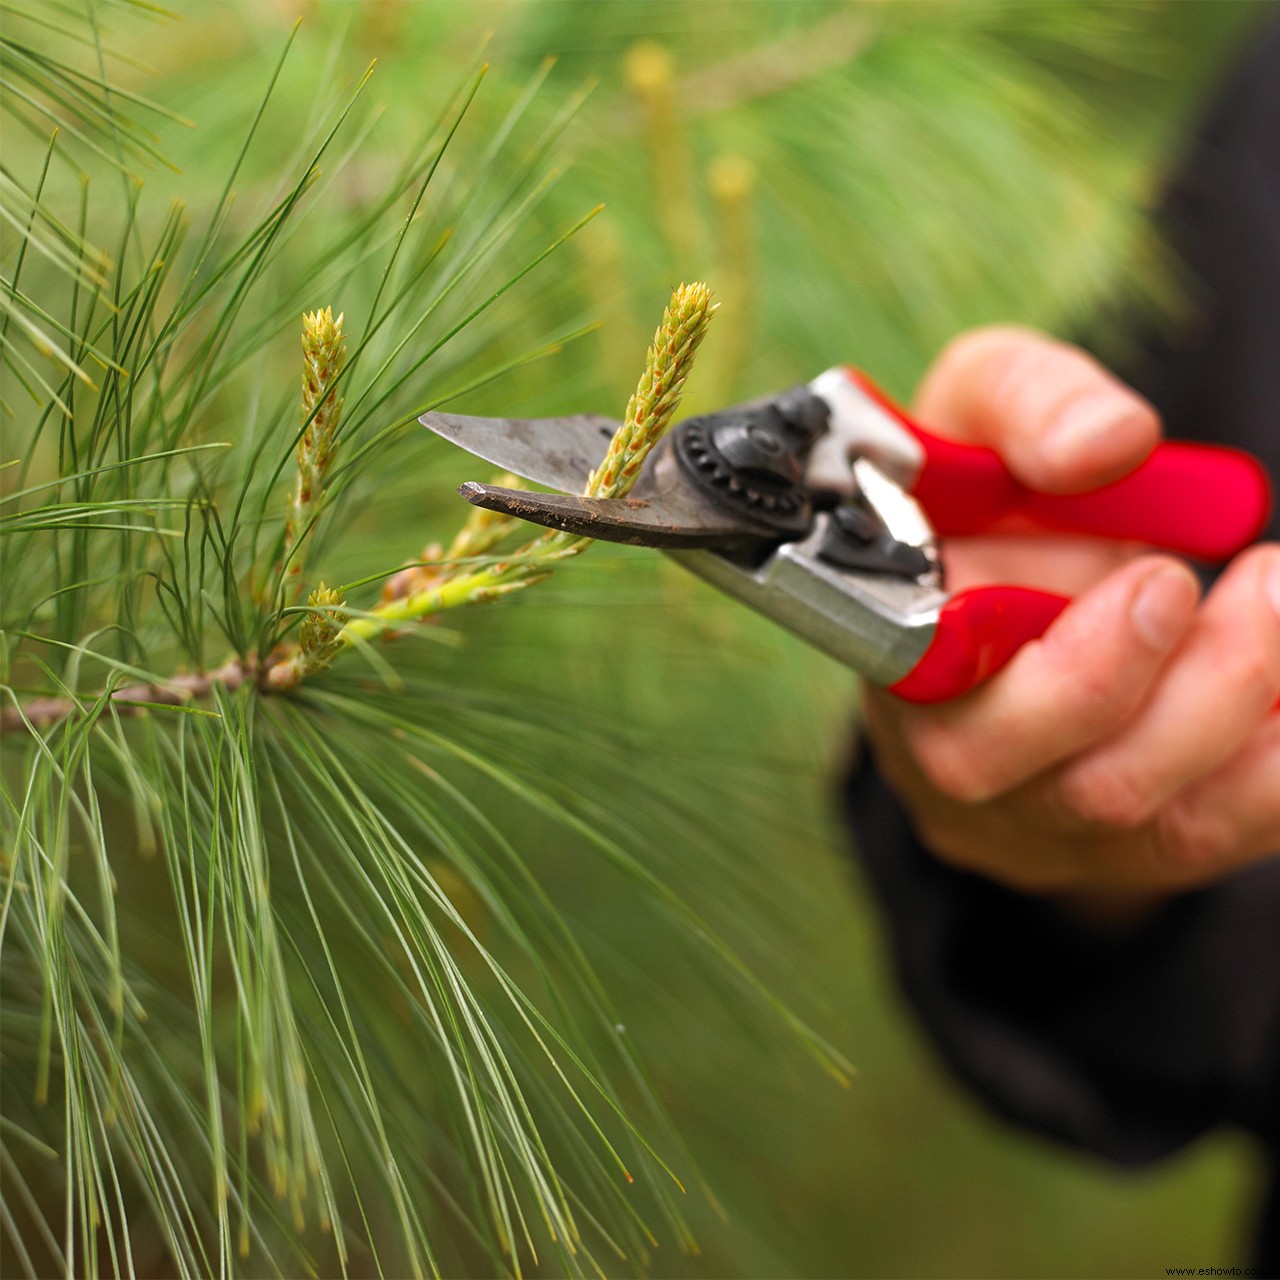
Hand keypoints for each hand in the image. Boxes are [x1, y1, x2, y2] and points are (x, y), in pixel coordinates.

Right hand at [862, 327, 1279, 916]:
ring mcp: (1045, 827)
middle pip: (1081, 787)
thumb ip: (1026, 403)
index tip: (1162, 577)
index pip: (962, 722)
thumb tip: (1111, 442)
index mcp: (905, 668)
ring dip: (1255, 707)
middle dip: (1201, 686)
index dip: (1072, 674)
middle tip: (1266, 580)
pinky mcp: (1124, 855)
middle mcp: (961, 772)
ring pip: (1166, 823)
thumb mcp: (976, 411)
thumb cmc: (979, 501)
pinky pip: (1227, 839)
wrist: (998, 593)